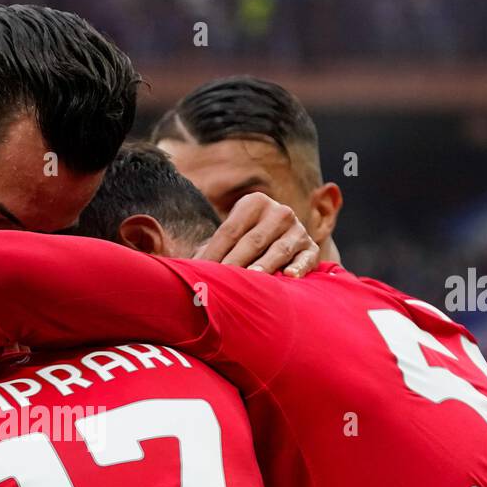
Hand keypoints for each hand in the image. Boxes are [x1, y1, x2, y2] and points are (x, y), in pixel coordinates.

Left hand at [193, 192, 318, 275]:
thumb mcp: (226, 239)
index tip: (199, 274)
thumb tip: (174, 268)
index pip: (230, 231)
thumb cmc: (241, 246)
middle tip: (221, 283)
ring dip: (265, 265)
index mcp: (253, 203)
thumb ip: (206, 250)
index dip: (213, 253)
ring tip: (253, 279)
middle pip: (253, 240)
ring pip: (279, 250)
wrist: (280, 241)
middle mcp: (278, 212)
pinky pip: (307, 258)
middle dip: (236, 263)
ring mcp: (298, 229)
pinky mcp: (312, 247)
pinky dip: (299, 267)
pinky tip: (289, 277)